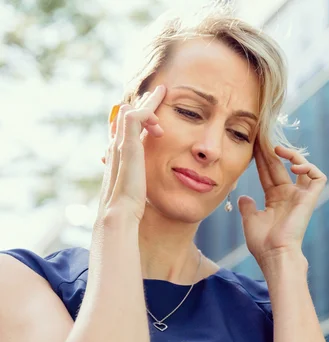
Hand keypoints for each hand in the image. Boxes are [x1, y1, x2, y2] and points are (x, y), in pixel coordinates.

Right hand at [97, 85, 165, 222]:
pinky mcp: (127, 145)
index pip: (125, 127)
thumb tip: (148, 182)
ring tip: (162, 96)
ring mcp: (120, 144)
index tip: (155, 112)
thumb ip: (141, 178)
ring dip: (147, 104)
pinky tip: (159, 121)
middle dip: (143, 102)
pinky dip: (147, 112)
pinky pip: (134, 117)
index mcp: (118, 155)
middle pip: (126, 114)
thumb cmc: (130, 206)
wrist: (120, 213)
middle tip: (159, 92)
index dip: (139, 117)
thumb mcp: (138, 187)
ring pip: (129, 110)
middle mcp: (116, 146)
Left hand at [238, 143, 326, 269]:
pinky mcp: (311, 198)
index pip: (268, 173)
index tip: (253, 145)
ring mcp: (300, 196)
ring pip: (302, 167)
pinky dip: (309, 167)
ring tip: (278, 149)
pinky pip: (318, 177)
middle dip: (271, 151)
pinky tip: (294, 166)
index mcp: (275, 199)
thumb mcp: (251, 220)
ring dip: (292, 155)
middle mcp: (289, 195)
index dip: (262, 159)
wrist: (275, 254)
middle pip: (281, 166)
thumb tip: (243, 197)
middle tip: (261, 138)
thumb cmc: (262, 242)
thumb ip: (248, 207)